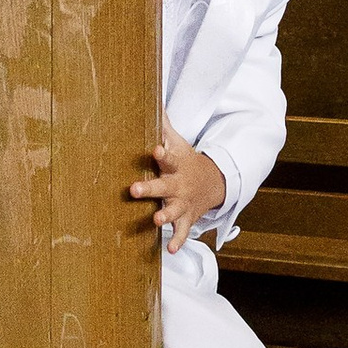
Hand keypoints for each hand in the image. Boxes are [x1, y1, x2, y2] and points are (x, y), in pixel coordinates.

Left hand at [129, 120, 228, 253]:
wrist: (213, 183)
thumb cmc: (185, 160)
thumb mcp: (178, 142)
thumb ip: (162, 125)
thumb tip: (151, 98)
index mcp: (175, 166)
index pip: (169, 157)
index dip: (162, 153)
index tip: (155, 150)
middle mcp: (179, 185)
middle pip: (164, 186)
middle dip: (150, 188)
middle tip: (134, 189)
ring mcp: (184, 203)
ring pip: (174, 211)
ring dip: (165, 217)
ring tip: (156, 221)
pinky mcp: (186, 219)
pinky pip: (182, 231)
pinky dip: (177, 240)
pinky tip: (170, 249)